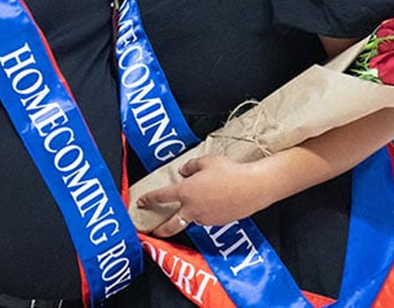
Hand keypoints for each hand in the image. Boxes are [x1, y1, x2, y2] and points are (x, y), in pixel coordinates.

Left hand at [135, 156, 277, 237]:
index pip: (161, 197)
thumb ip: (191, 166)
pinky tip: (212, 203)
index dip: (149, 199)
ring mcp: (205, 218)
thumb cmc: (229, 172)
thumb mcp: (206, 162)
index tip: (141, 202)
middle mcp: (193, 209)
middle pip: (171, 225)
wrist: (251, 187)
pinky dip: (203, 213)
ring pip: (191, 220)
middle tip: (153, 232)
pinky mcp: (218, 223)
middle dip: (160, 229)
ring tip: (191, 207)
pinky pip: (205, 218)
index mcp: (186, 192)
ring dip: (186, 217)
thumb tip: (183, 171)